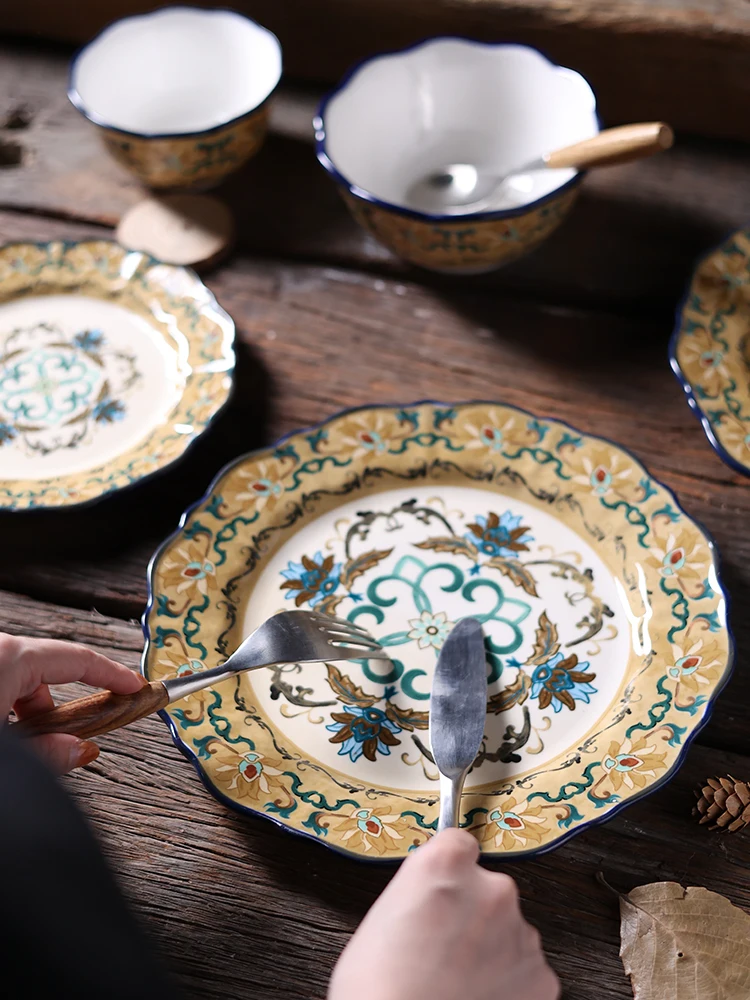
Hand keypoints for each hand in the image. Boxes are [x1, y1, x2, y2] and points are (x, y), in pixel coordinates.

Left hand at [0, 631, 144, 773]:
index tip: (135, 686)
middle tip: (73, 738)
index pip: (78, 659)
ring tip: (27, 747)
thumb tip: (80, 750)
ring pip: (21, 680)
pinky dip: (10, 706)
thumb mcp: (7, 750)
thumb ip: (45, 752)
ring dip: (32, 713)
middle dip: (60, 710)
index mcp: (10, 657)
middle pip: (46, 673)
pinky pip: (2, 682)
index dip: (113, 674)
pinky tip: (9, 738)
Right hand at [329, 828, 559, 999]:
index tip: (443, 887)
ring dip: (491, 947)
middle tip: (442, 947)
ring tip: (455, 979)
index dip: (448, 869)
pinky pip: (525, 967)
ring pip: (508, 929)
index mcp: (446, 863)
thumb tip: (439, 894)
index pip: (459, 841)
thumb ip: (423, 888)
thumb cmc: (378, 987)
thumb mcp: (385, 912)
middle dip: (472, 912)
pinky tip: (476, 996)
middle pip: (488, 887)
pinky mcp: (540, 976)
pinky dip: (508, 981)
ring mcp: (520, 932)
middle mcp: (492, 887)